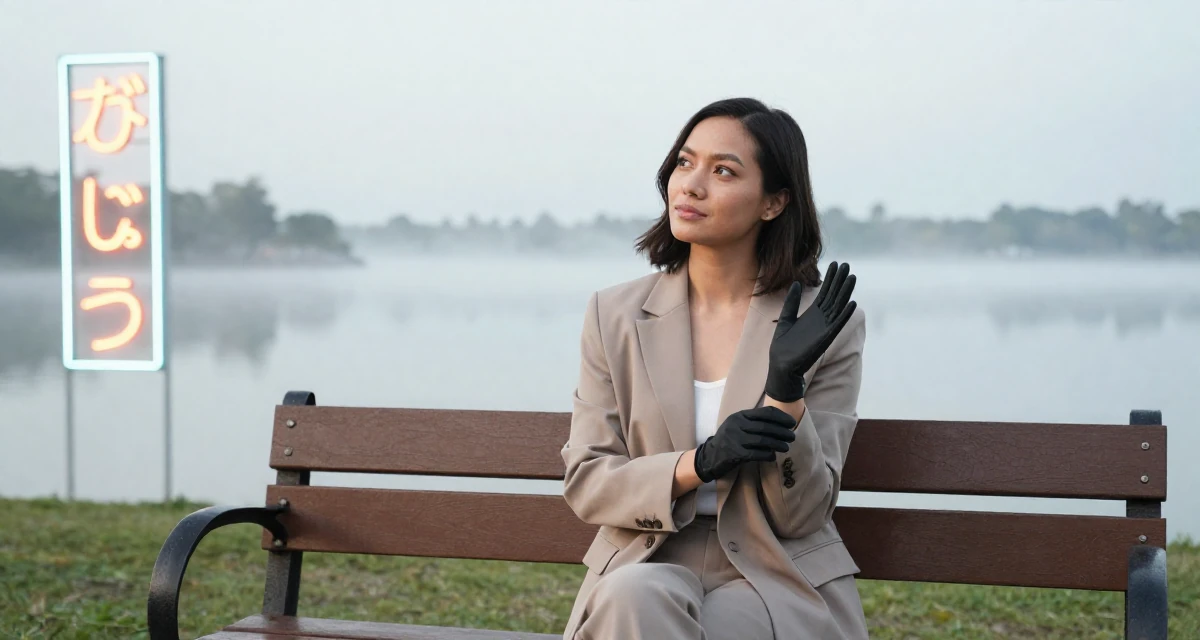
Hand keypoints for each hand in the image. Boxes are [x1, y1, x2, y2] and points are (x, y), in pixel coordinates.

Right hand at [693, 406, 796, 482]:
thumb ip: (754, 422)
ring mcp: (735, 439)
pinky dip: (766, 455)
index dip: (781, 417)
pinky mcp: (734, 453)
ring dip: (777, 444)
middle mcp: (737, 424)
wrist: (709, 456)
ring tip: (786, 447)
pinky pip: (755, 453)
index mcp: (740, 415)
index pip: (765, 413)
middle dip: (782, 432)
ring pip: (762, 440)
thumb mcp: (738, 425)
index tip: (791, 423)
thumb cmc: (729, 440)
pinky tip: (773, 457)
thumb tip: (779, 422)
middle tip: (792, 436)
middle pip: (765, 427)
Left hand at [764, 261, 857, 402]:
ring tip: (852, 277)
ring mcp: (825, 328)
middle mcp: (821, 319)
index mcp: (812, 314)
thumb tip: (797, 283)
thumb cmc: (783, 347)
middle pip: (834, 296)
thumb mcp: (786, 319)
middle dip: (840, 280)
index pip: (825, 293)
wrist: (781, 367)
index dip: (830, 279)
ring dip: (845, 292)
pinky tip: (852, 303)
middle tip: (846, 265)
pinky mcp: (825, 338)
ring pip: (838, 306)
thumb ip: (792, 302)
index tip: (835, 264)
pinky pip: (837, 324)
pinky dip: (844, 315)